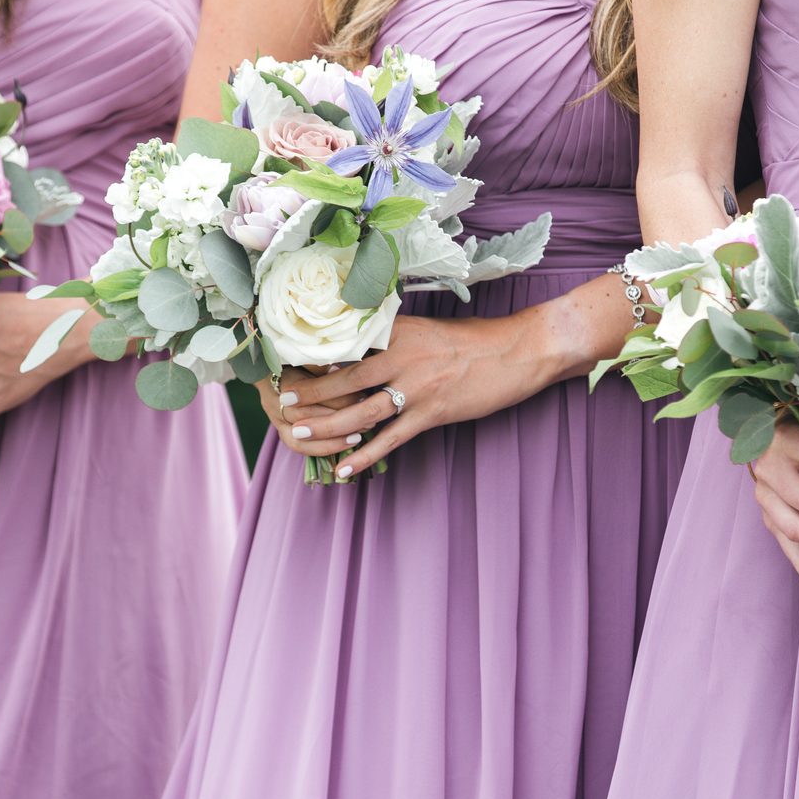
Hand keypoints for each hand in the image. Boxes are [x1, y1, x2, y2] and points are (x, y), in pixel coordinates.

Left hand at [275, 313, 558, 476]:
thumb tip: (361, 350)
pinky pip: (389, 439)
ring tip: (298, 436)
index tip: (287, 367)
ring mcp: (415, 386)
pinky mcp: (432, 412)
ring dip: (326, 427)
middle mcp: (400, 356)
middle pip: (342, 379)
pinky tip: (343, 469)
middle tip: (281, 405)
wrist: (518, 351)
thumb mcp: (425, 329)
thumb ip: (392, 338)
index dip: (313, 360)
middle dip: (308, 395)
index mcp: (396, 332)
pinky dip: (363, 456)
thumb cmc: (472, 341)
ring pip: (359, 411)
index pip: (344, 347)